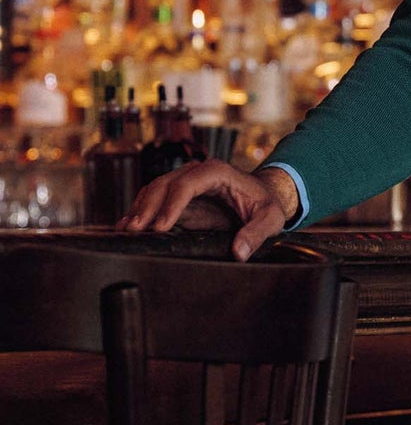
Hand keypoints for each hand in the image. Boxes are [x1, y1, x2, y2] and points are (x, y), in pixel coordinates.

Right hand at [119, 160, 299, 262]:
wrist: (263, 196)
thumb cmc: (266, 204)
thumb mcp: (270, 218)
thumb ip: (256, 233)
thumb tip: (238, 252)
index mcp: (218, 172)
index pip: (189, 183)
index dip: (172, 203)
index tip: (161, 226)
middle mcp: (197, 172)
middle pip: (165, 184)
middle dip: (148, 207)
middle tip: (136, 231)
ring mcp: (184, 182)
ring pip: (154, 189)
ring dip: (140, 209)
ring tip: (126, 231)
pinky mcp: (177, 196)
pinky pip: (154, 199)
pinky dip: (140, 211)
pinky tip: (127, 227)